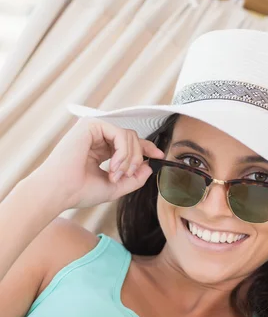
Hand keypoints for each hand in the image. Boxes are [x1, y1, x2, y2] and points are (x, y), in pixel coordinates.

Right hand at [33, 118, 163, 208]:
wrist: (60, 192)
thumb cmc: (79, 191)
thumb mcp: (115, 187)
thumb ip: (134, 178)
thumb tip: (149, 166)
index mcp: (100, 148)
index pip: (129, 142)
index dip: (147, 148)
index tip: (159, 156)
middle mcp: (97, 136)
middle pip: (133, 138)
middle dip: (136, 159)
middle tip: (126, 176)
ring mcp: (93, 128)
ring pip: (129, 136)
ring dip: (129, 159)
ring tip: (116, 175)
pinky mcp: (91, 125)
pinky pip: (121, 134)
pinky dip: (123, 153)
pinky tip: (113, 167)